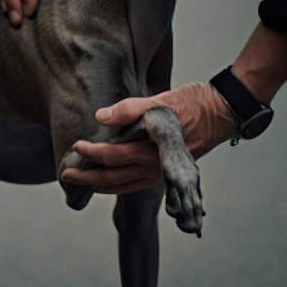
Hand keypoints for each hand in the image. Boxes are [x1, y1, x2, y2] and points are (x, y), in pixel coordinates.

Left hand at [62, 82, 234, 194]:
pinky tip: (108, 185)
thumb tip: (100, 117)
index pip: (112, 156)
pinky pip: (134, 186)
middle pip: (112, 177)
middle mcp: (154, 167)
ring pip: (122, 185)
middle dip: (87, 178)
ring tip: (81, 183)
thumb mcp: (160, 100)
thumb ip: (128, 109)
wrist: (220, 112)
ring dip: (99, 186)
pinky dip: (117, 187)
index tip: (76, 146)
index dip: (91, 153)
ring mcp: (160, 174)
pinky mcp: (164, 174)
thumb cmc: (191, 103)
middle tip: (66, 176)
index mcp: (151, 149)